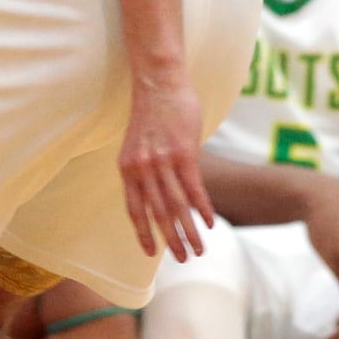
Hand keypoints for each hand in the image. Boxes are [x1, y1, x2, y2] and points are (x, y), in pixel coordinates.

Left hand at [118, 67, 213, 261]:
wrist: (159, 80)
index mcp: (127, 168)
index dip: (143, 232)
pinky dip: (202, 208)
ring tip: (199, 249)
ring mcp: (163, 161)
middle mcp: (143, 168)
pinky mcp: (184, 152)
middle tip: (183, 259)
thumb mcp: (138, 143)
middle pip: (158, 213)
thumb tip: (157, 192)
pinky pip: (194, 188)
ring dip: (190, 231)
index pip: (134, 209)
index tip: (150, 253)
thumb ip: (145, 169)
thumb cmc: (152, 109)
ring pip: (177, 206)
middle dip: (171, 240)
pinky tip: (210, 223)